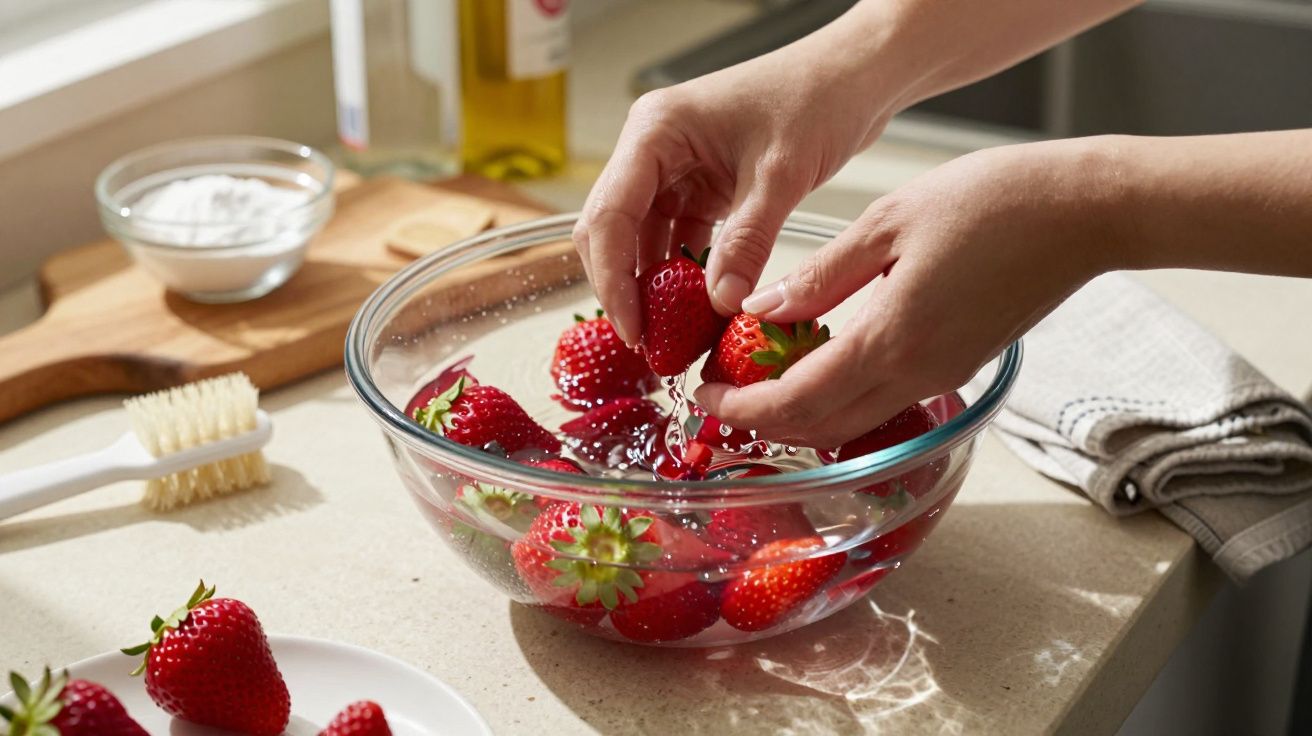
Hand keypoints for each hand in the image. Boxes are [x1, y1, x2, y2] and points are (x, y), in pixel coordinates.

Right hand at [572, 24, 896, 344]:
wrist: (853, 76)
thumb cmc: (816, 98)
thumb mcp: (781, 175)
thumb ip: (748, 241)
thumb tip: (721, 304)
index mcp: (655, 131)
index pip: (610, 214)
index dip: (613, 278)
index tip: (633, 328)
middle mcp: (653, 149)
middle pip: (612, 231)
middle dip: (625, 289)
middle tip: (648, 344)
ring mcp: (674, 170)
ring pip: (643, 242)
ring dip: (655, 289)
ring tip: (672, 339)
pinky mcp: (700, 188)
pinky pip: (678, 241)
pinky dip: (685, 278)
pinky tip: (698, 313)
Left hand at [695, 138, 1123, 446]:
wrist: (1084, 213)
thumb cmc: (992, 202)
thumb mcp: (888, 223)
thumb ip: (821, 276)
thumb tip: (762, 310)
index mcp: (891, 340)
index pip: (796, 402)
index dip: (742, 408)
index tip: (704, 395)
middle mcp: (916, 375)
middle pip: (820, 429)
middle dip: (762, 421)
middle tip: (721, 391)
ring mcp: (941, 378)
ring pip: (853, 424)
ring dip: (800, 415)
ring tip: (759, 377)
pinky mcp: (957, 369)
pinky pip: (883, 402)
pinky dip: (839, 398)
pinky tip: (817, 362)